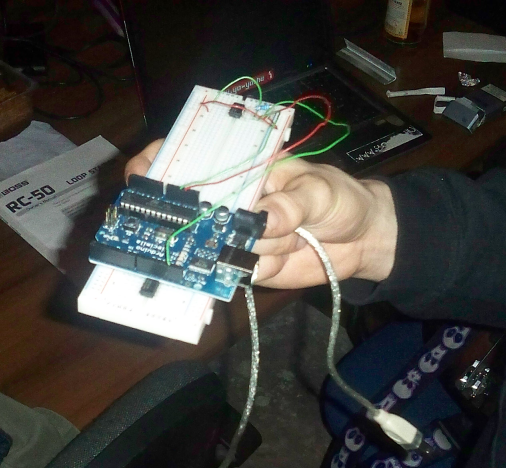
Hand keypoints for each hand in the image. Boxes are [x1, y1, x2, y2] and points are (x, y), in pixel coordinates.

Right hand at [122, 141, 396, 288]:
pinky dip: (248, 271)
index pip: (190, 158)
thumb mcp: (320, 190)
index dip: (158, 163)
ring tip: (295, 237)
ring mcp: (233, 236)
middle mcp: (229, 201)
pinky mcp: (244, 266)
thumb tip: (263, 220)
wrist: (363, 241)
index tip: (143, 174)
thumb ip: (291, 203)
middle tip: (209, 225)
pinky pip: (232, 272)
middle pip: (185, 209)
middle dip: (186, 220)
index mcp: (242, 168)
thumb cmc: (340, 198)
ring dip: (252, 247)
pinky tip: (275, 261)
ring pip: (216, 245)